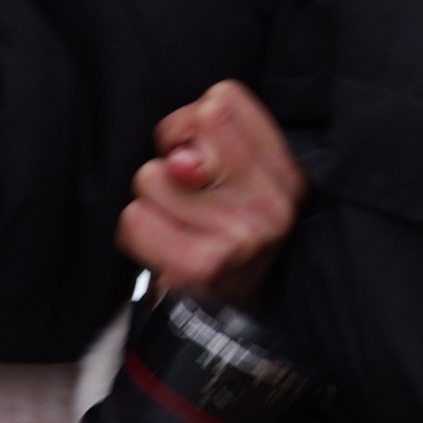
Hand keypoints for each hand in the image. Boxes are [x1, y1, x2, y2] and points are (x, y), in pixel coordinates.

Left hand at [118, 79, 305, 304]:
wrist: (221, 323)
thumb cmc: (221, 232)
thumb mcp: (236, 178)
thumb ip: (210, 141)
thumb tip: (182, 162)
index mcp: (288, 174)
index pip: (222, 99)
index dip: (194, 123)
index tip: (202, 155)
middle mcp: (272, 206)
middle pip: (190, 127)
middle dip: (171, 153)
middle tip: (186, 190)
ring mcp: (238, 239)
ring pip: (152, 176)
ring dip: (152, 198)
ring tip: (177, 224)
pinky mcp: (197, 269)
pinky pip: (134, 218)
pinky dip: (137, 230)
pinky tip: (161, 245)